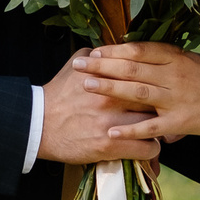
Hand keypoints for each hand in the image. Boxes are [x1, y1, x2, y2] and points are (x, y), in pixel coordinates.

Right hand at [38, 56, 161, 163]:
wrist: (38, 124)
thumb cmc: (57, 95)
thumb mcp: (74, 65)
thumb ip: (96, 55)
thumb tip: (110, 50)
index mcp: (107, 75)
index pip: (146, 74)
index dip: (154, 82)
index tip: (156, 89)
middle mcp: (113, 97)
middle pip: (154, 98)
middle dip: (161, 105)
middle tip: (161, 111)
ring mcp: (113, 122)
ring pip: (156, 125)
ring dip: (158, 129)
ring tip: (155, 130)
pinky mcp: (111, 145)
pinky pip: (148, 149)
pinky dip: (151, 150)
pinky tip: (146, 147)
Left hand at [79, 43, 199, 141]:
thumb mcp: (195, 61)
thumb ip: (169, 60)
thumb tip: (142, 55)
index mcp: (177, 58)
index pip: (140, 50)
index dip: (115, 50)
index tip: (94, 51)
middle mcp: (174, 75)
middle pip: (132, 67)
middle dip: (102, 65)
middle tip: (78, 64)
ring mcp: (177, 99)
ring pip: (137, 92)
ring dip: (109, 88)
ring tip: (86, 86)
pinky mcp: (181, 122)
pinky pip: (150, 127)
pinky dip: (130, 129)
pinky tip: (110, 131)